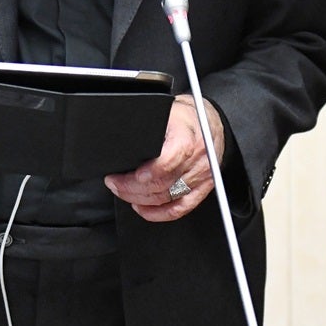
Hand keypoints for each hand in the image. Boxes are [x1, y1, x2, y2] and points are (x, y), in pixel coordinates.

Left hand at [105, 95, 224, 222]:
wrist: (211, 124)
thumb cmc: (186, 118)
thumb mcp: (166, 112)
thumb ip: (149, 127)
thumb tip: (124, 140)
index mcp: (188, 138)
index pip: (168, 161)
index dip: (147, 173)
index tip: (127, 176)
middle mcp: (198, 160)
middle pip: (163, 184)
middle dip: (131, 187)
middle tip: (114, 182)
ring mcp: (201, 177)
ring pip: (167, 198)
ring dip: (140, 199)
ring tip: (123, 192)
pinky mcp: (202, 189)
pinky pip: (180, 208)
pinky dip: (159, 213)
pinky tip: (143, 208)